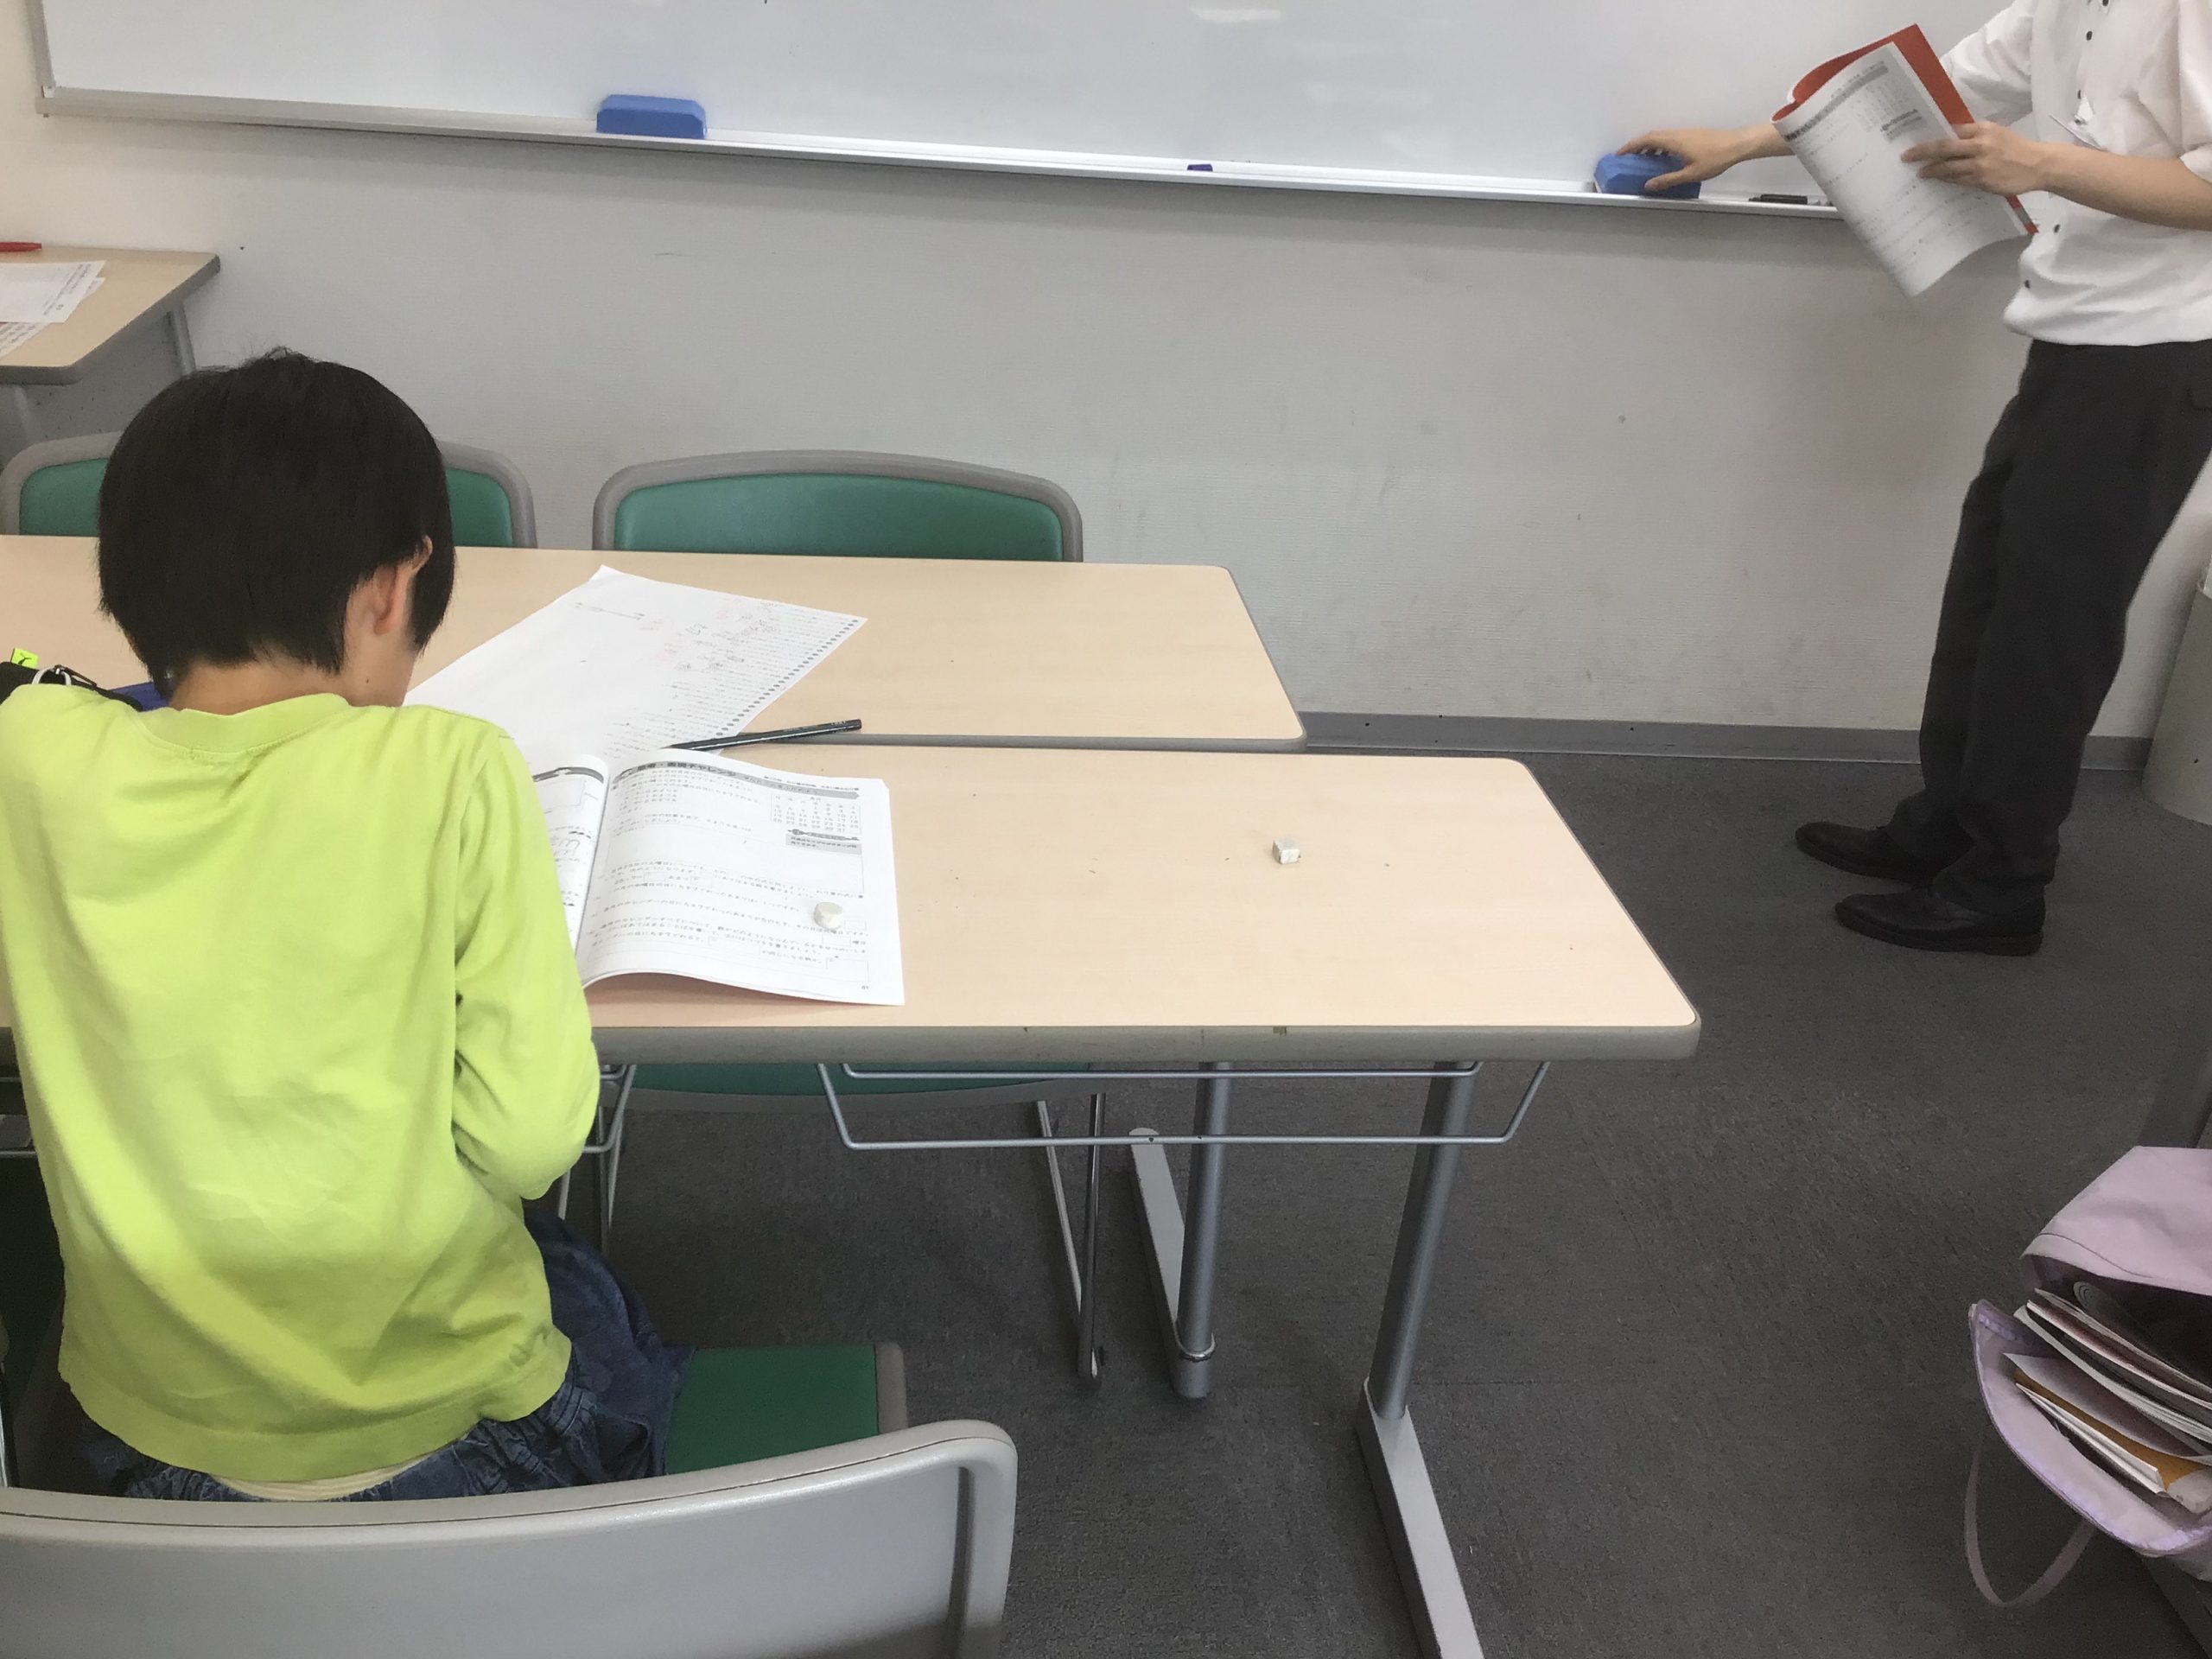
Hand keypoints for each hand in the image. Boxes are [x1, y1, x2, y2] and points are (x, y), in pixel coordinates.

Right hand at [1617, 126, 1766, 193]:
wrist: (1737, 144)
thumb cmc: (1715, 158)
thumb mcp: (1690, 174)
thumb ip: (1668, 180)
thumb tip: (1649, 185)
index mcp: (1674, 141)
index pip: (1646, 141)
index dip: (1631, 146)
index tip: (1619, 154)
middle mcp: (1677, 133)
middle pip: (1651, 136)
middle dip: (1636, 146)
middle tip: (1627, 157)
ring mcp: (1684, 133)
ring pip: (1660, 136)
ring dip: (1649, 146)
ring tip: (1643, 160)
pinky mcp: (1691, 135)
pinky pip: (1669, 138)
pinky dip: (1660, 146)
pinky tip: (1663, 158)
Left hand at [1903, 122, 2056, 195]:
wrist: (2038, 165)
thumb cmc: (2016, 148)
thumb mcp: (1997, 133)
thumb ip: (1974, 134)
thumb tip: (1949, 135)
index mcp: (1984, 129)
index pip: (1952, 130)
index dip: (1933, 135)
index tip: (1916, 138)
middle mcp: (1981, 145)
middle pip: (1944, 147)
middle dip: (1923, 152)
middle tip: (1906, 156)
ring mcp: (1981, 164)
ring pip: (1949, 167)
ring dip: (1931, 170)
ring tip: (1919, 172)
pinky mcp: (1982, 181)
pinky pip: (1958, 180)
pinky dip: (1946, 179)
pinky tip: (1936, 179)